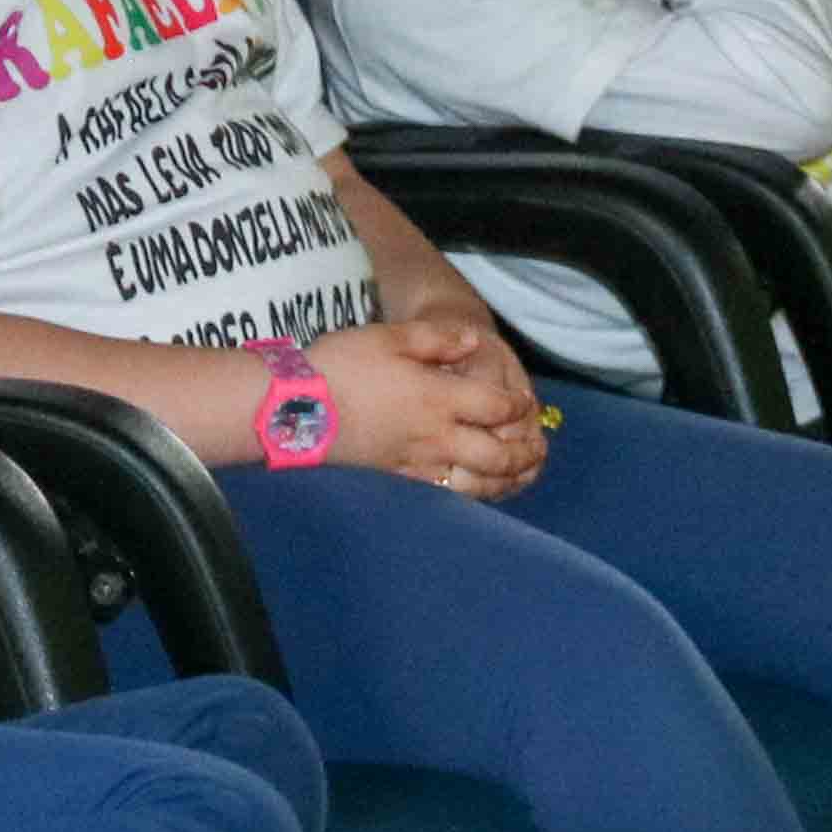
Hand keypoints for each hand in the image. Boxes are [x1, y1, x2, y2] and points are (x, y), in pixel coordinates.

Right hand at [319, 309, 548, 498]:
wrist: (294, 408)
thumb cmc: (341, 365)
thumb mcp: (389, 336)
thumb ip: (437, 339)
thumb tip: (472, 341)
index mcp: (439, 397)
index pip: (497, 408)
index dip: (518, 407)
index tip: (525, 404)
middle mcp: (436, 435)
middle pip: (497, 455)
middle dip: (524, 455)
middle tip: (538, 452)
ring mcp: (416, 462)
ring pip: (476, 483)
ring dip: (505, 482)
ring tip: (519, 478)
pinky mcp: (396, 478)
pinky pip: (443, 493)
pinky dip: (469, 495)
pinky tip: (474, 491)